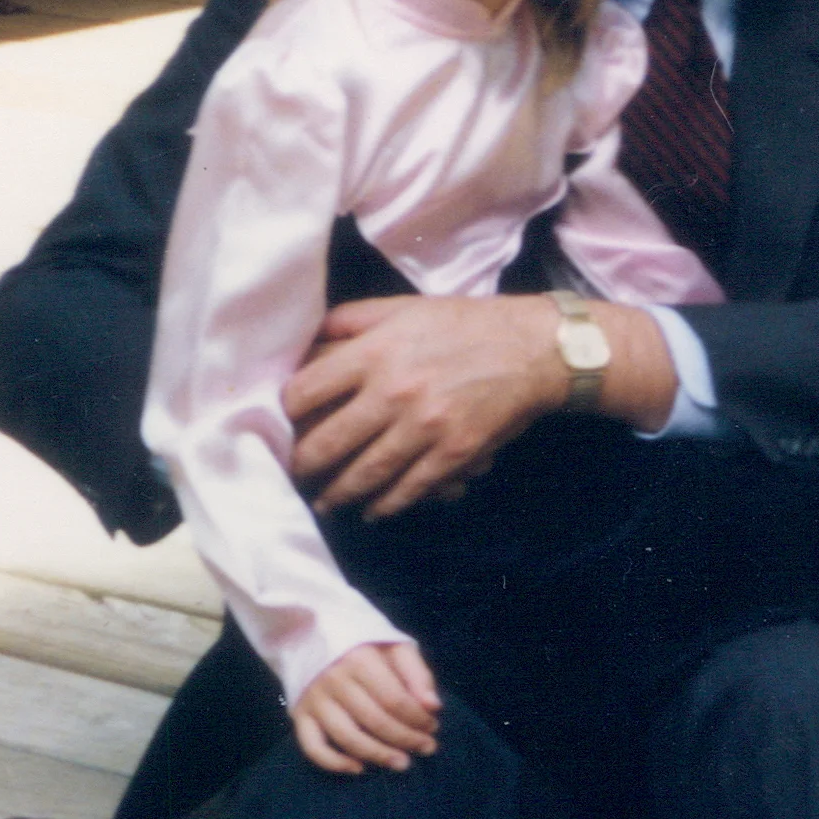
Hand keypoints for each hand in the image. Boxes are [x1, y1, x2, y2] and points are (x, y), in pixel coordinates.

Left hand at [284, 295, 560, 518]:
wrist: (533, 349)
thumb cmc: (465, 324)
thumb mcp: (403, 308)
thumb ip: (352, 320)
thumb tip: (308, 340)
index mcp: (374, 352)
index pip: (305, 391)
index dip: (286, 412)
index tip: (284, 422)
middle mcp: (393, 392)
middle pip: (326, 443)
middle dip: (303, 466)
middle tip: (295, 474)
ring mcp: (424, 428)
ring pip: (364, 474)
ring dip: (337, 495)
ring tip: (324, 503)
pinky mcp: (453, 454)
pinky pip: (408, 489)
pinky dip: (385, 505)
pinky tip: (372, 510)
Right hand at [290, 640, 440, 773]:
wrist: (315, 636)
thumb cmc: (365, 646)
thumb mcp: (395, 647)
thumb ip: (418, 674)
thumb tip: (433, 707)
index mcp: (359, 660)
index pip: (394, 699)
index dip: (417, 718)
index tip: (433, 726)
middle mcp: (334, 681)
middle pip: (375, 721)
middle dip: (405, 739)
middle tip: (427, 748)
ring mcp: (314, 700)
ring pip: (347, 737)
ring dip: (378, 755)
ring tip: (402, 763)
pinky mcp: (300, 715)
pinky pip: (313, 747)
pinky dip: (334, 763)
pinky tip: (358, 768)